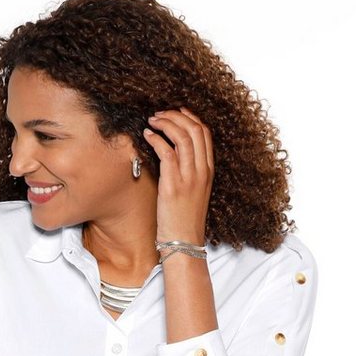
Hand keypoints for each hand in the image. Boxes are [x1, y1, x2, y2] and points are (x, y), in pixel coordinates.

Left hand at [143, 106, 214, 244]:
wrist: (184, 243)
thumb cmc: (184, 221)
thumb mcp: (193, 193)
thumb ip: (189, 172)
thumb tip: (172, 154)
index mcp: (208, 171)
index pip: (205, 134)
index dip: (190, 118)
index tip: (177, 112)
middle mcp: (201, 171)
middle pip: (194, 129)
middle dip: (176, 116)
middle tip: (160, 113)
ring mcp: (189, 178)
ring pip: (181, 136)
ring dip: (165, 123)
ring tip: (152, 120)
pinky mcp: (173, 185)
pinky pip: (166, 152)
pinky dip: (156, 139)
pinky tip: (147, 135)